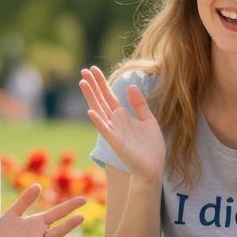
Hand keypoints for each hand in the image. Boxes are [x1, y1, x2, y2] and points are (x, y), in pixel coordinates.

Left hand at [0, 183, 86, 236]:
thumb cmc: (4, 234)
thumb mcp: (13, 213)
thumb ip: (25, 201)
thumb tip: (38, 184)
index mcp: (37, 221)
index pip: (57, 212)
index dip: (70, 206)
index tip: (83, 199)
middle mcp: (41, 232)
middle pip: (60, 223)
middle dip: (71, 216)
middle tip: (84, 208)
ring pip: (56, 235)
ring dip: (67, 227)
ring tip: (79, 218)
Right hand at [80, 67, 165, 182]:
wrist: (154, 167)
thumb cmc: (151, 147)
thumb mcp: (148, 120)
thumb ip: (139, 104)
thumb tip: (131, 86)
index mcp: (123, 116)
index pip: (109, 96)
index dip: (101, 83)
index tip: (93, 69)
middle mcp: (115, 121)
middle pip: (101, 100)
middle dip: (93, 85)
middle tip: (84, 70)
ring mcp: (113, 131)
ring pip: (99, 111)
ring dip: (91, 98)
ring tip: (83, 83)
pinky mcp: (115, 142)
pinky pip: (105, 130)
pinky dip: (98, 121)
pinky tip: (90, 111)